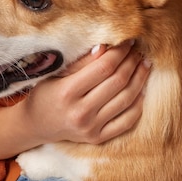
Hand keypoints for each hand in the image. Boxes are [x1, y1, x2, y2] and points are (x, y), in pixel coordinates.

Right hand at [20, 40, 150, 144]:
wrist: (37, 125)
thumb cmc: (46, 93)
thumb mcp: (57, 73)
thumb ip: (82, 62)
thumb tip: (107, 46)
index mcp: (67, 92)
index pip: (104, 67)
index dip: (120, 52)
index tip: (128, 41)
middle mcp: (80, 112)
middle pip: (118, 82)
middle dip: (132, 62)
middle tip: (138, 51)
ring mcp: (91, 128)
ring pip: (126, 100)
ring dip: (140, 79)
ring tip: (144, 65)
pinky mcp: (98, 138)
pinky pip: (127, 121)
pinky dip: (138, 104)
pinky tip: (141, 89)